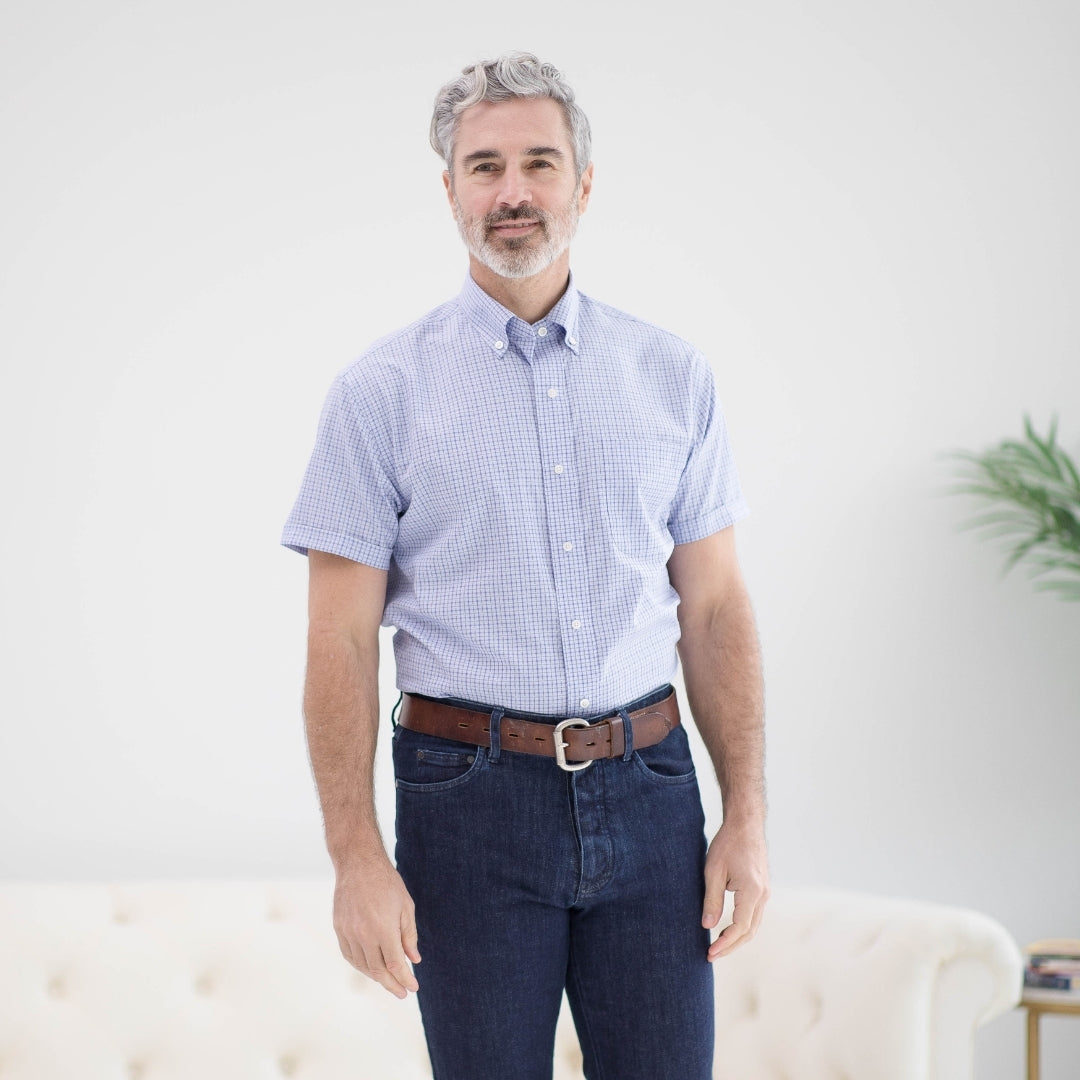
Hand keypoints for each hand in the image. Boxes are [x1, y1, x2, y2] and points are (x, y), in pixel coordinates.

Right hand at [333, 855, 420, 997]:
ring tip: (389, 981)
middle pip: (378, 970)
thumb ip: (409, 936)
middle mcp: (364, 935)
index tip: (413, 988)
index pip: (395, 964)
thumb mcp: (406, 907)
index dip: (405, 979)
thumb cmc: (387, 883)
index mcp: (383, 929)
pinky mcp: (339, 929)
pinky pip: (349, 955)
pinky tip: (370, 968)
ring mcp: (348, 933)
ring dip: (376, 977)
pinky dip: (361, 966)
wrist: (358, 864)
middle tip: (402, 993)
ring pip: (363, 966)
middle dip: (392, 984)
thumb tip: (414, 960)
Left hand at [701, 820, 768, 960]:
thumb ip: (712, 900)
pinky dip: (742, 927)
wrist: (746, 824)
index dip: (725, 943)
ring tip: (717, 946)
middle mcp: (763, 895)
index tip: (710, 952)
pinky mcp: (763, 888)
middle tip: (711, 955)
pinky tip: (727, 928)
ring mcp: (765, 892)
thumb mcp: (713, 871)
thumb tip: (707, 926)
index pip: (739, 928)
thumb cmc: (727, 844)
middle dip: (730, 946)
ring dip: (737, 938)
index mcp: (752, 891)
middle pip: (749, 932)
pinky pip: (754, 915)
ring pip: (753, 925)